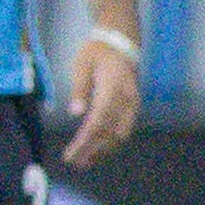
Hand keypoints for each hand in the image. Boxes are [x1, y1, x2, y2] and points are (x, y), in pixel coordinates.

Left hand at [63, 37, 139, 168]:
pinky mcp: (134, 106)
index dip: (84, 142)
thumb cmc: (97, 52)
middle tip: (75, 163)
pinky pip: (125, 130)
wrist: (121, 42)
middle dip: (93, 151)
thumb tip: (74, 113)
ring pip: (121, 135)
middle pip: (110, 133)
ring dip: (104, 151)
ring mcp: (133, 104)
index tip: (70, 155)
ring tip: (85, 162)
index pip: (98, 122)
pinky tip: (98, 150)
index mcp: (113, 88)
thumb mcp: (82, 65)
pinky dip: (112, 143)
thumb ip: (79, 89)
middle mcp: (127, 99)